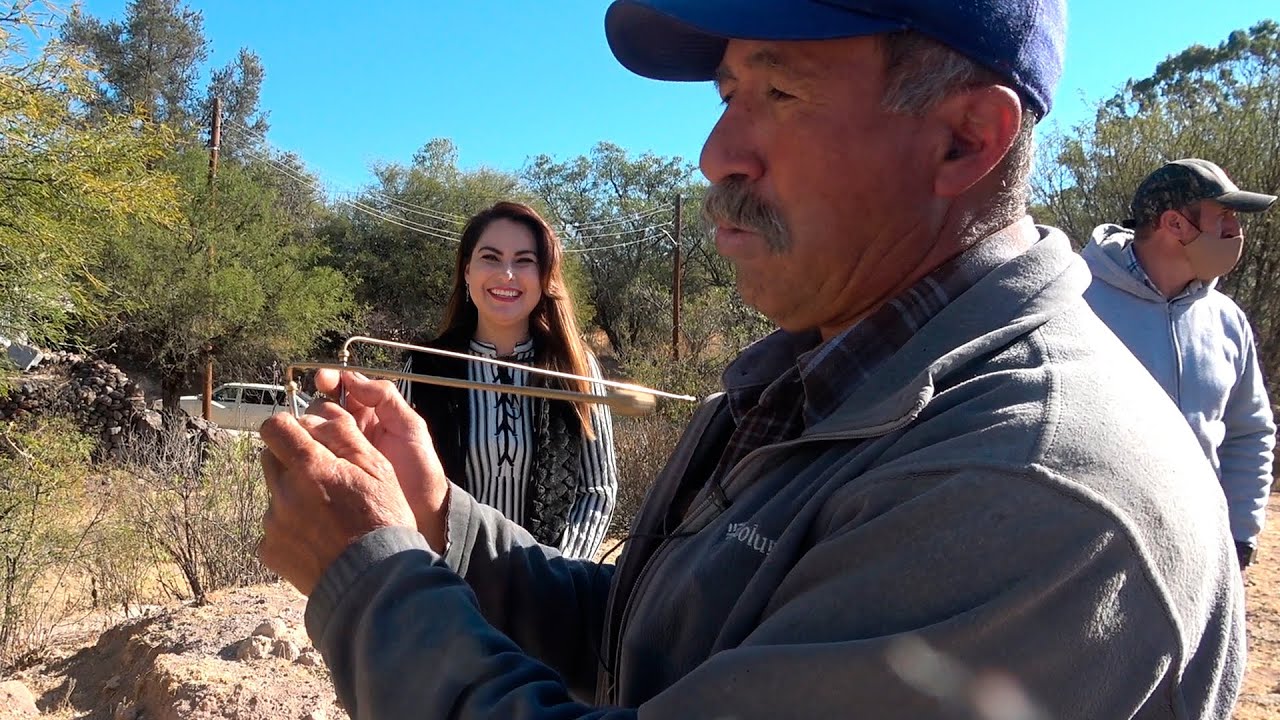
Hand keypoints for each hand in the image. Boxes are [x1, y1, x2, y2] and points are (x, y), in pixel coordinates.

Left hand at [258, 409, 416, 595]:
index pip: (275, 428)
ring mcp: (274, 522)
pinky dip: (291, 529)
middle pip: (270, 458)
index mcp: (310, 466)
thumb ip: (344, 436)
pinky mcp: (270, 549)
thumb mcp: (377, 469)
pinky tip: (318, 540)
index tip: (301, 437)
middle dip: (291, 461)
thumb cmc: (382, 521)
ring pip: (274, 494)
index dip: (288, 427)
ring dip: (293, 496)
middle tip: (322, 478)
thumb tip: (317, 417)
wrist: (374, 581)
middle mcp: (284, 491)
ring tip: (326, 517)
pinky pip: (274, 528)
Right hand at [311, 369, 448, 548]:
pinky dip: (303, 453)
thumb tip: (353, 379)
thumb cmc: (421, 471)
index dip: (330, 380)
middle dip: (315, 407)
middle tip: (318, 417)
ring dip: (306, 430)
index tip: (323, 380)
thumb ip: (386, 399)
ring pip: (313, 432)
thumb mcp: (411, 428)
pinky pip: (312, 458)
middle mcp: (352, 430)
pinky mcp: (331, 475)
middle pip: (322, 408)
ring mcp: (340, 454)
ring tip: (308, 436)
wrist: (421, 515)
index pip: (344, 388)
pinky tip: (301, 454)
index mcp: (372, 414)